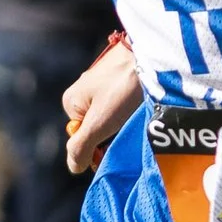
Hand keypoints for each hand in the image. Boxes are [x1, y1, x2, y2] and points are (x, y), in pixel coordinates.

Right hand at [62, 40, 141, 171]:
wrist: (150, 54)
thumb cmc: (122, 88)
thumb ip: (81, 147)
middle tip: (131, 127)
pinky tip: (143, 104)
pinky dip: (133, 107)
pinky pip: (123, 101)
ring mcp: (101, 82)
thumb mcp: (98, 123)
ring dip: (126, 121)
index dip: (99, 147)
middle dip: (114, 132)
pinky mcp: (120, 76)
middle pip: (98, 126)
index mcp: (71, 102)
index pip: (82, 138)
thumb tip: (74, 167)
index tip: (117, 143)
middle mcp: (83, 91)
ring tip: (139, 114)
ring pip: (113, 115)